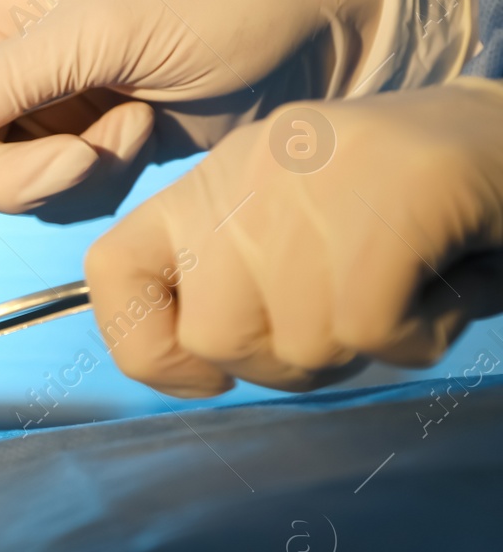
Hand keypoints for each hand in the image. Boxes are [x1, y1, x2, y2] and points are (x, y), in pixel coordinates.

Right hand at [0, 0, 471, 222]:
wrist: (321, 30)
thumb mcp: (103, 28)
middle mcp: (8, 63)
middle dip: (11, 173)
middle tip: (86, 155)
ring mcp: (48, 110)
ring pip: (3, 186)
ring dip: (69, 178)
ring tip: (136, 128)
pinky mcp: (91, 147)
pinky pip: (58, 201)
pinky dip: (100, 185)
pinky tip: (148, 137)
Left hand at [84, 79, 502, 396]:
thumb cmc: (401, 205)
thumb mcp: (287, 231)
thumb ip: (228, 286)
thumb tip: (192, 367)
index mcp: (209, 187)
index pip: (110, 271)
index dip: (144, 345)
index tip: (203, 369)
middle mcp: (244, 182)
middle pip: (215, 338)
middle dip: (285, 363)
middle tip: (349, 322)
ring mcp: (309, 191)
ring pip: (297, 346)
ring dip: (362, 347)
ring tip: (404, 285)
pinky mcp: (383, 210)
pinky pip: (369, 334)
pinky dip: (417, 336)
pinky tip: (441, 285)